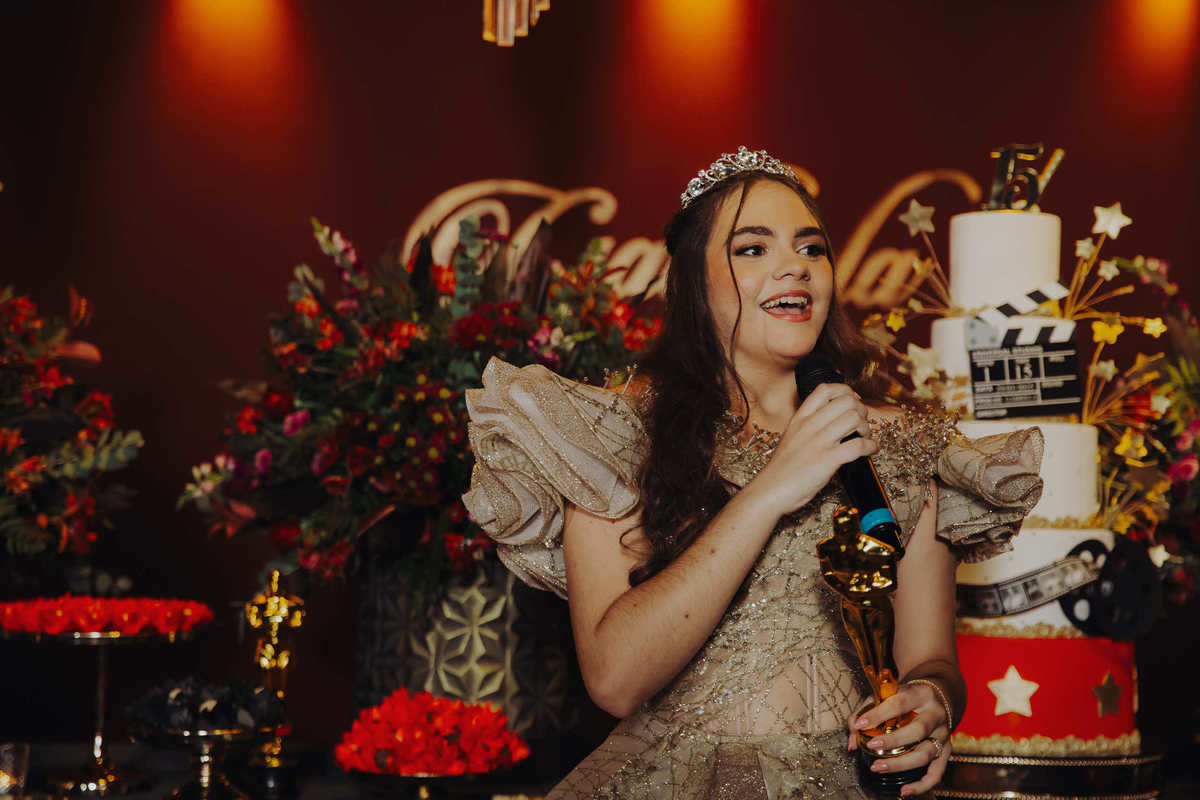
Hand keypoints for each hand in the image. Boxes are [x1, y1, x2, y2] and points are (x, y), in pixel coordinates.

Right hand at [752, 383, 877, 517]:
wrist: (770, 490)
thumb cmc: (780, 469)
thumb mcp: (790, 437)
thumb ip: (807, 427)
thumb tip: (830, 423)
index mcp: (800, 419)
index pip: (825, 389)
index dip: (845, 391)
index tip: (853, 400)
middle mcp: (810, 425)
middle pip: (845, 401)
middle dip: (860, 410)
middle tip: (861, 422)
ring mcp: (819, 442)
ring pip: (854, 419)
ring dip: (866, 427)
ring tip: (865, 436)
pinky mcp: (828, 460)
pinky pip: (859, 445)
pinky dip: (871, 446)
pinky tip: (871, 450)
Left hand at [846, 683, 950, 796]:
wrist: (937, 696)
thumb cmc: (906, 696)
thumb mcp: (887, 694)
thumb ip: (866, 711)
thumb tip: (852, 738)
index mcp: (920, 694)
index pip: (899, 703)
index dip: (878, 714)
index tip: (860, 725)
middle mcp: (935, 714)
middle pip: (918, 730)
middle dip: (893, 741)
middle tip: (871, 746)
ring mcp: (943, 734)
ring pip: (926, 754)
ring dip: (900, 764)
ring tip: (877, 767)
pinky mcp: (946, 750)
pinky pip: (937, 773)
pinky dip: (922, 785)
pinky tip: (904, 791)